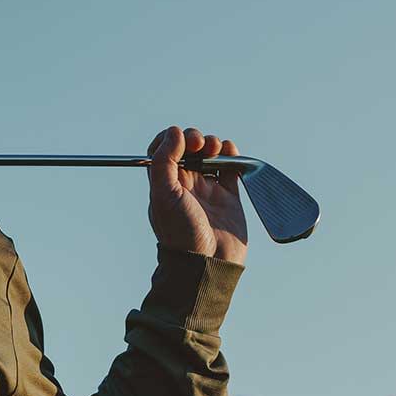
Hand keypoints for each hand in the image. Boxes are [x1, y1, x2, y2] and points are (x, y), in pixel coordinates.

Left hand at [146, 126, 247, 264]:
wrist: (208, 262)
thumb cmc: (181, 232)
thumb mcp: (163, 195)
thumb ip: (164, 162)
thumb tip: (174, 132)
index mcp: (164, 184)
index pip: (162, 151)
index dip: (170, 139)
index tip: (181, 138)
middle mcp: (185, 185)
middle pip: (188, 149)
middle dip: (195, 139)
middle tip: (199, 144)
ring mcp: (208, 190)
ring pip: (210, 156)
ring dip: (214, 145)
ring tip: (216, 148)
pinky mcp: (230, 197)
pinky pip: (231, 169)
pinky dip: (232, 156)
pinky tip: (231, 153)